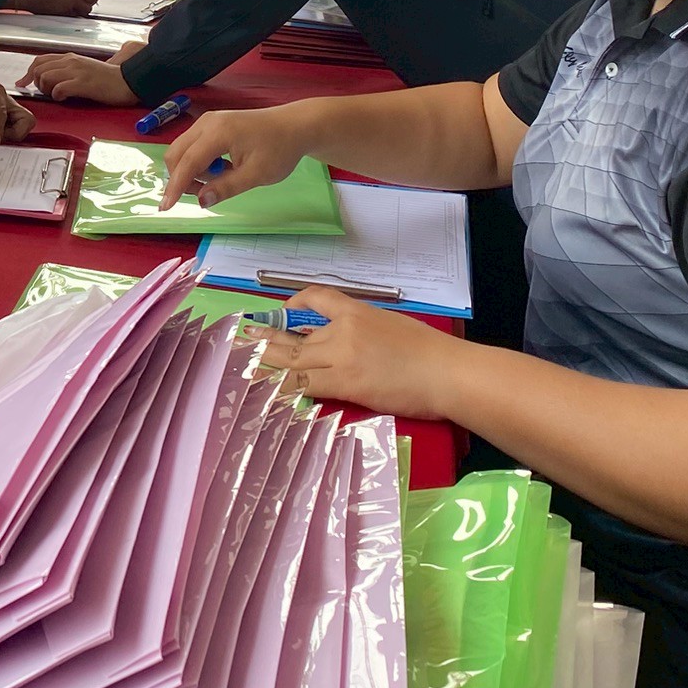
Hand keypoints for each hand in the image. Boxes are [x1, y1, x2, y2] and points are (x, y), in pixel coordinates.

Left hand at [24, 52, 138, 106]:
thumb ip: (67, 70)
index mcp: (70, 57)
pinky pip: (59, 88)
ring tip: (57, 95)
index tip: (23, 83)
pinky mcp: (83, 84)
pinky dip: (57, 95)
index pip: (40, 60)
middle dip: (37, 83)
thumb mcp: (84, 68)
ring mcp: (77, 71)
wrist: (127, 81)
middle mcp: (71, 61)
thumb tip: (49, 79)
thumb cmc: (106, 79)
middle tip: (48, 93)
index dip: (28, 73)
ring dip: (46, 89)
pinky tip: (65, 98)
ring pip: (46, 77)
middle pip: (39, 68)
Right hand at [160, 106, 309, 208]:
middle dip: (181, 178)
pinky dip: (197, 162)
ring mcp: (207, 121)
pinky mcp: (211, 124)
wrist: (295, 126)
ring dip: (190, 171)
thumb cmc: (279, 150)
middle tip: (205, 194)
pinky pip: (192, 145)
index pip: (188, 163)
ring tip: (220, 179)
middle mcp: (206, 123)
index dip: (175, 187)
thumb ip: (226, 188)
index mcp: (218, 133)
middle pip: (176, 154)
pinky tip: (220, 168)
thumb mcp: (256, 175)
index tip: (164, 208)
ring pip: (182, 150)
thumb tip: (201, 201)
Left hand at [251, 287, 459, 420]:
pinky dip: (285, 387)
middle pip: (294, 333)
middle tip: (241, 338)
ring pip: (292, 359)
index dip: (293, 305)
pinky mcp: (345, 383)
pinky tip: (268, 390)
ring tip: (241, 364)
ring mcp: (341, 356)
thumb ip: (361, 330)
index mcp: (356, 311)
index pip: (316, 297)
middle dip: (265, 337)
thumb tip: (339, 341)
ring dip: (266, 362)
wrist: (447, 372)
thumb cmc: (430, 352)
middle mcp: (342, 329)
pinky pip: (305, 384)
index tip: (281, 314)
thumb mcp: (390, 326)